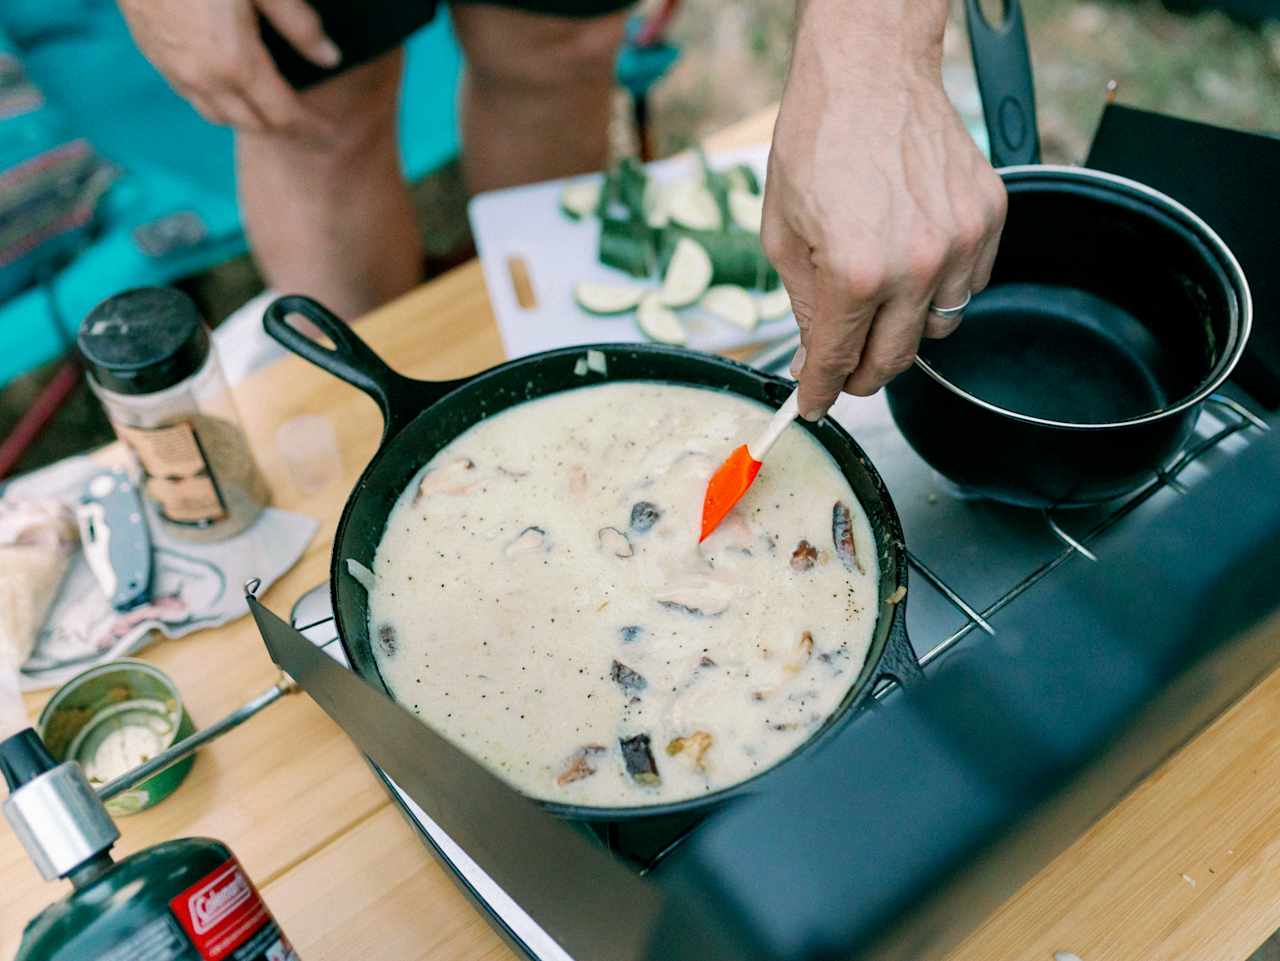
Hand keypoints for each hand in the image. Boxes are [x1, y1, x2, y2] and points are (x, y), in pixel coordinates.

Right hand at [117, 0, 340, 137]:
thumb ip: (299, 25)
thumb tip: (329, 57)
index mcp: (236, 65)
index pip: (282, 115)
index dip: (308, 127)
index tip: (328, 134)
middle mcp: (203, 79)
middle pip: (250, 124)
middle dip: (281, 129)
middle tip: (305, 126)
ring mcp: (172, 70)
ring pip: (216, 116)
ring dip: (246, 118)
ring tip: (270, 110)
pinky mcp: (151, 55)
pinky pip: (191, 96)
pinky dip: (216, 102)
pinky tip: (228, 86)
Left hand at [763, 0, 1006, 418]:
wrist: (869, 72)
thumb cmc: (817, 141)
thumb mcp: (783, 234)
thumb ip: (804, 307)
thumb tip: (815, 357)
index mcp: (855, 274)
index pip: (838, 362)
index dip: (821, 392)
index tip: (814, 405)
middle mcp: (917, 266)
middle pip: (894, 360)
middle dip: (862, 375)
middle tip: (844, 370)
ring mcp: (961, 243)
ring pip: (939, 327)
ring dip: (905, 328)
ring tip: (879, 297)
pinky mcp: (990, 218)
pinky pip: (971, 284)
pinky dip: (942, 287)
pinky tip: (914, 260)